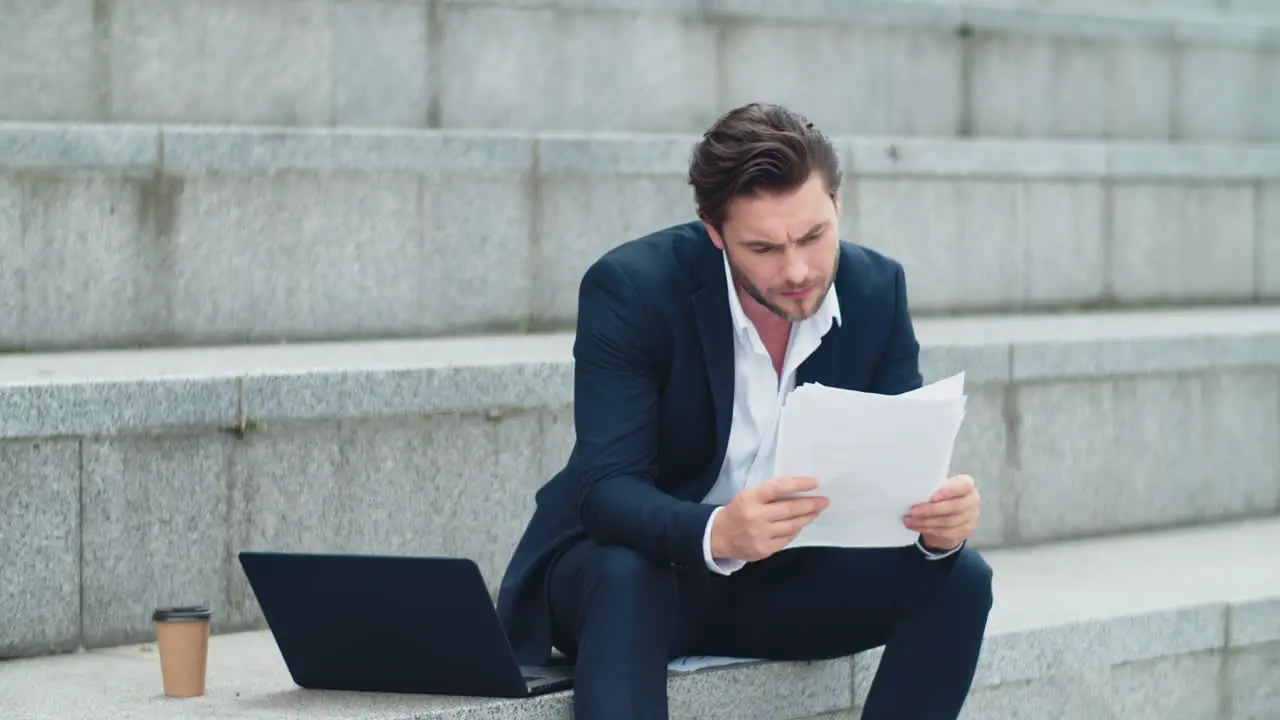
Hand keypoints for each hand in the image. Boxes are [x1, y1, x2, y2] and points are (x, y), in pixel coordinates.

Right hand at [710, 476, 828, 561]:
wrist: (719, 537)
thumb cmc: (738, 511)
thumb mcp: (748, 496)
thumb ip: (769, 494)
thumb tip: (799, 491)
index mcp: (749, 498)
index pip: (778, 488)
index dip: (798, 484)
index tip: (815, 482)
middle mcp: (755, 517)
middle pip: (790, 509)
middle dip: (811, 504)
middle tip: (825, 500)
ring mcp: (760, 535)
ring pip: (792, 525)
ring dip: (807, 517)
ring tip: (816, 511)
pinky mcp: (764, 549)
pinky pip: (787, 538)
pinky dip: (796, 530)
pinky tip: (800, 524)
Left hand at [904, 474, 979, 551]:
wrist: (947, 517)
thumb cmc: (940, 497)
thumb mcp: (937, 489)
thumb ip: (932, 488)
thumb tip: (914, 492)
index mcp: (967, 486)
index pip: (964, 486)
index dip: (949, 491)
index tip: (932, 497)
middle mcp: (972, 501)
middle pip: (955, 507)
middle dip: (931, 510)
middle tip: (913, 511)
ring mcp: (971, 518)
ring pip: (948, 522)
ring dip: (926, 522)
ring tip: (909, 520)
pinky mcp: (965, 532)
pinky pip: (945, 533)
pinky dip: (928, 530)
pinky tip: (915, 526)